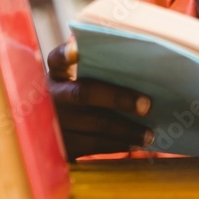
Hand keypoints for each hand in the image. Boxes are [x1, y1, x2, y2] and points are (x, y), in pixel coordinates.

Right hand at [47, 35, 153, 157]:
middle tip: (146, 105)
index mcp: (57, 73)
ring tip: (148, 133)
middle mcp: (51, 96)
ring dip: (125, 130)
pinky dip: (116, 146)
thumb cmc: (79, 96)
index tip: (76, 51)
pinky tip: (133, 144)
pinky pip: (92, 147)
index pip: (58, 59)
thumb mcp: (79, 80)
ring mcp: (53, 123)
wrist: (56, 128)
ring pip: (93, 125)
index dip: (65, 54)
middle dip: (118, 99)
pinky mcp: (59, 147)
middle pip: (84, 93)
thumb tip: (137, 62)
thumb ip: (99, 69)